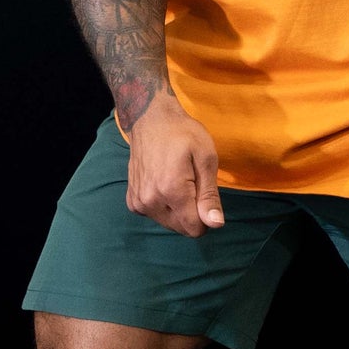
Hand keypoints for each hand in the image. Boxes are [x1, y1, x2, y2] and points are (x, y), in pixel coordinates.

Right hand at [125, 92, 224, 236]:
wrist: (150, 120)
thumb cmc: (183, 134)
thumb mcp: (206, 159)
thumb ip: (210, 195)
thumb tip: (215, 224)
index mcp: (171, 191)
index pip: (195, 229)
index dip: (206, 216)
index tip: (205, 193)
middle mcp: (150, 201)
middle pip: (182, 228)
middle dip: (192, 212)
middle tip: (191, 182)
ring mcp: (138, 202)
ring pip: (170, 224)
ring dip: (178, 209)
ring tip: (178, 180)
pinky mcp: (132, 202)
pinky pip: (156, 216)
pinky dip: (164, 206)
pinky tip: (164, 183)